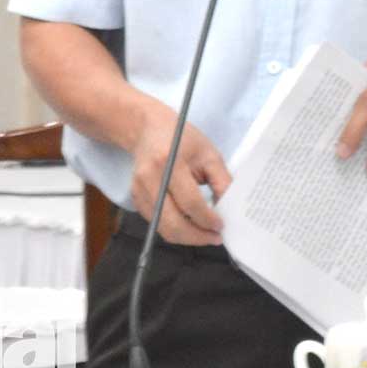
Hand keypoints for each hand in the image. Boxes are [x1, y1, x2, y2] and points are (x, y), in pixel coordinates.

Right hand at [126, 102, 230, 244]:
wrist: (147, 130)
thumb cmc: (181, 139)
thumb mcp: (208, 154)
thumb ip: (222, 181)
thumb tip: (231, 210)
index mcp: (168, 163)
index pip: (190, 203)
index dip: (207, 219)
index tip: (221, 226)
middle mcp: (148, 179)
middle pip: (172, 222)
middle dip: (197, 236)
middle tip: (215, 238)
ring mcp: (138, 190)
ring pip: (163, 228)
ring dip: (186, 237)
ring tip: (204, 234)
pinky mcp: (135, 198)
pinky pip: (156, 224)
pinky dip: (174, 230)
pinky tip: (188, 224)